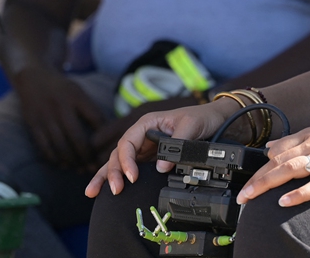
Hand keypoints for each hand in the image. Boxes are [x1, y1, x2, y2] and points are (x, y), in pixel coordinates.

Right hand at [11, 65, 104, 169]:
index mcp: (76, 97)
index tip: (106, 151)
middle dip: (86, 156)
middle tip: (92, 168)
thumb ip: (91, 111)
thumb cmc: (61, 89)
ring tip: (79, 168)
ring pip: (61, 146)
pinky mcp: (33, 124)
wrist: (32, 77)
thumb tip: (107, 136)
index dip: (102, 138)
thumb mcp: (78, 93)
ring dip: (71, 161)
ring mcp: (45, 116)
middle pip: (77, 138)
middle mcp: (60, 106)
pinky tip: (62, 164)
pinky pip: (44, 147)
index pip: (95, 120)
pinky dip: (54, 158)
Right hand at [85, 99, 239, 198]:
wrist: (217, 119)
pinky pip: (131, 169)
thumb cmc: (203, 118)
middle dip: (112, 172)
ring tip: (92, 192)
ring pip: (119, 161)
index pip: (128, 142)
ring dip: (106, 176)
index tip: (132, 177)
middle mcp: (142, 135)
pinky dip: (119, 178)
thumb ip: (177, 145)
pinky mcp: (150, 159)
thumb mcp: (191, 126)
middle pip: (119, 153)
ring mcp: (145, 148)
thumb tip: (161, 168)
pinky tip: (106, 190)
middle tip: (115, 190)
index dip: (126, 160)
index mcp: (147, 123)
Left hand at [236, 120, 309, 207]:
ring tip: (252, 196)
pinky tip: (285, 200)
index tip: (247, 181)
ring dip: (268, 183)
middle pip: (279, 160)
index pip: (278, 149)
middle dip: (258, 178)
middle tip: (242, 194)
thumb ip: (297, 140)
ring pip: (292, 169)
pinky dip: (300, 192)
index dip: (260, 167)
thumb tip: (271, 148)